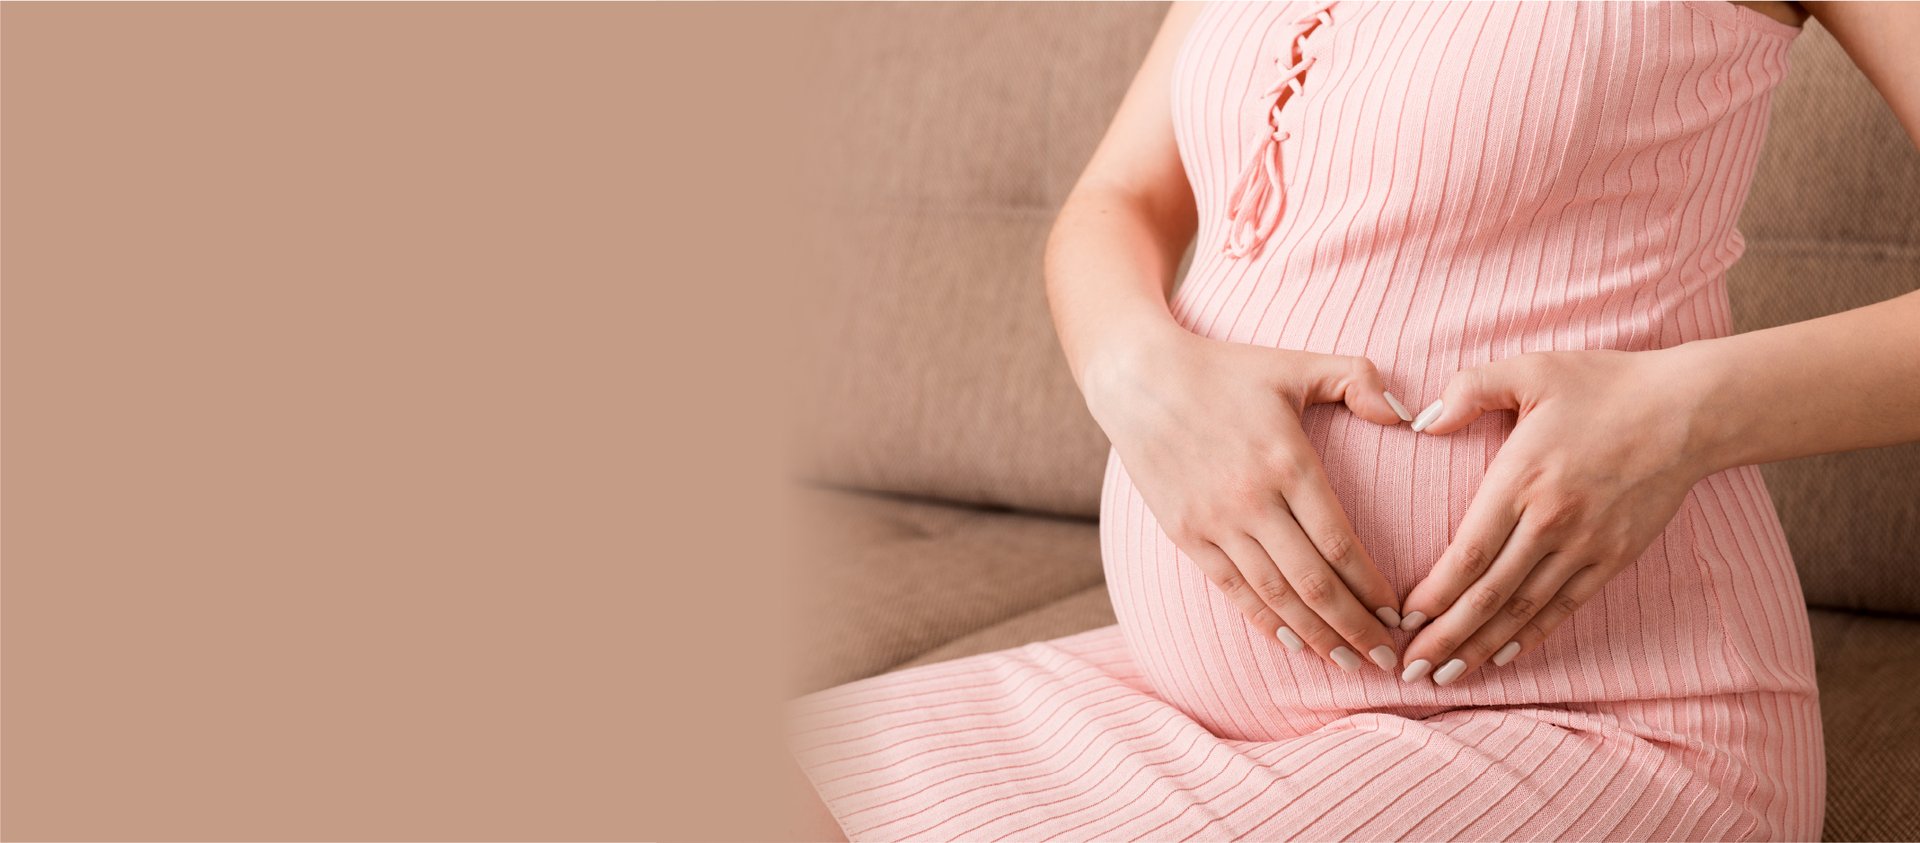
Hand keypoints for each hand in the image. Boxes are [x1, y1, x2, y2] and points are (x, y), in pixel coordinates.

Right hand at [1082, 321, 1413, 673]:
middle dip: (1355, 627)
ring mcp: (1215, 521)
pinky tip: (1293, 642)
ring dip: (1315, 635)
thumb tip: (1409, 415)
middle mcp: (1252, 500)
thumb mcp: (1295, 364)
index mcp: (1287, 461)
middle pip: (1313, 582)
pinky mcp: (1186, 533)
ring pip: (1274, 595)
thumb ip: (1360, 379)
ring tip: (1347, 662)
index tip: (1400, 613)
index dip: (1372, 588)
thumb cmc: (1224, 370)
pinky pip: (1232, 588)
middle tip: (1386, 659)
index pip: (1340, 543)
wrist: (1138, 379)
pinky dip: (1265, 621)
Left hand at [1396, 348, 1709, 685]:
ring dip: (1480, 647)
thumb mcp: (1531, 370)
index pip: (1467, 553)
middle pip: (1488, 594)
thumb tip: (1421, 422)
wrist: (1689, 411)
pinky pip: (1564, 606)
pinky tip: (1501, 657)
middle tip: (1408, 669)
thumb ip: (1469, 389)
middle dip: (1444, 637)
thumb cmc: (1604, 385)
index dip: (1433, 594)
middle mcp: (1551, 521)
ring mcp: (1585, 544)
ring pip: (1523, 610)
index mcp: (1521, 480)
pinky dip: (1530, 636)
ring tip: (1444, 676)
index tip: (1400, 619)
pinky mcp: (1614, 557)